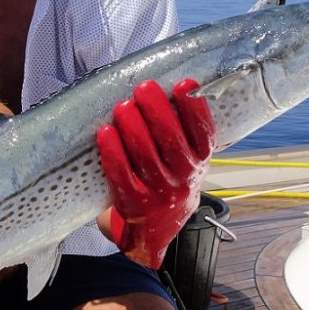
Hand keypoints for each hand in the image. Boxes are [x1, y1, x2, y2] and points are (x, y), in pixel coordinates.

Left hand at [97, 78, 215, 268]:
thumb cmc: (173, 176)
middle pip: (171, 141)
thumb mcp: (189, 156)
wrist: (161, 225)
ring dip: (133, 128)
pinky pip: (122, 175)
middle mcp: (184, 177)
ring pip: (146, 156)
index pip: (203, 133)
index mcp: (201, 160)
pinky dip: (113, 153)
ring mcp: (160, 192)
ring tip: (123, 106)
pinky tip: (105, 132)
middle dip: (157, 111)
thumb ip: (184, 128)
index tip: (184, 84)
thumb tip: (170, 86)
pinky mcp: (135, 203)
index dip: (194, 108)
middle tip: (143, 88)